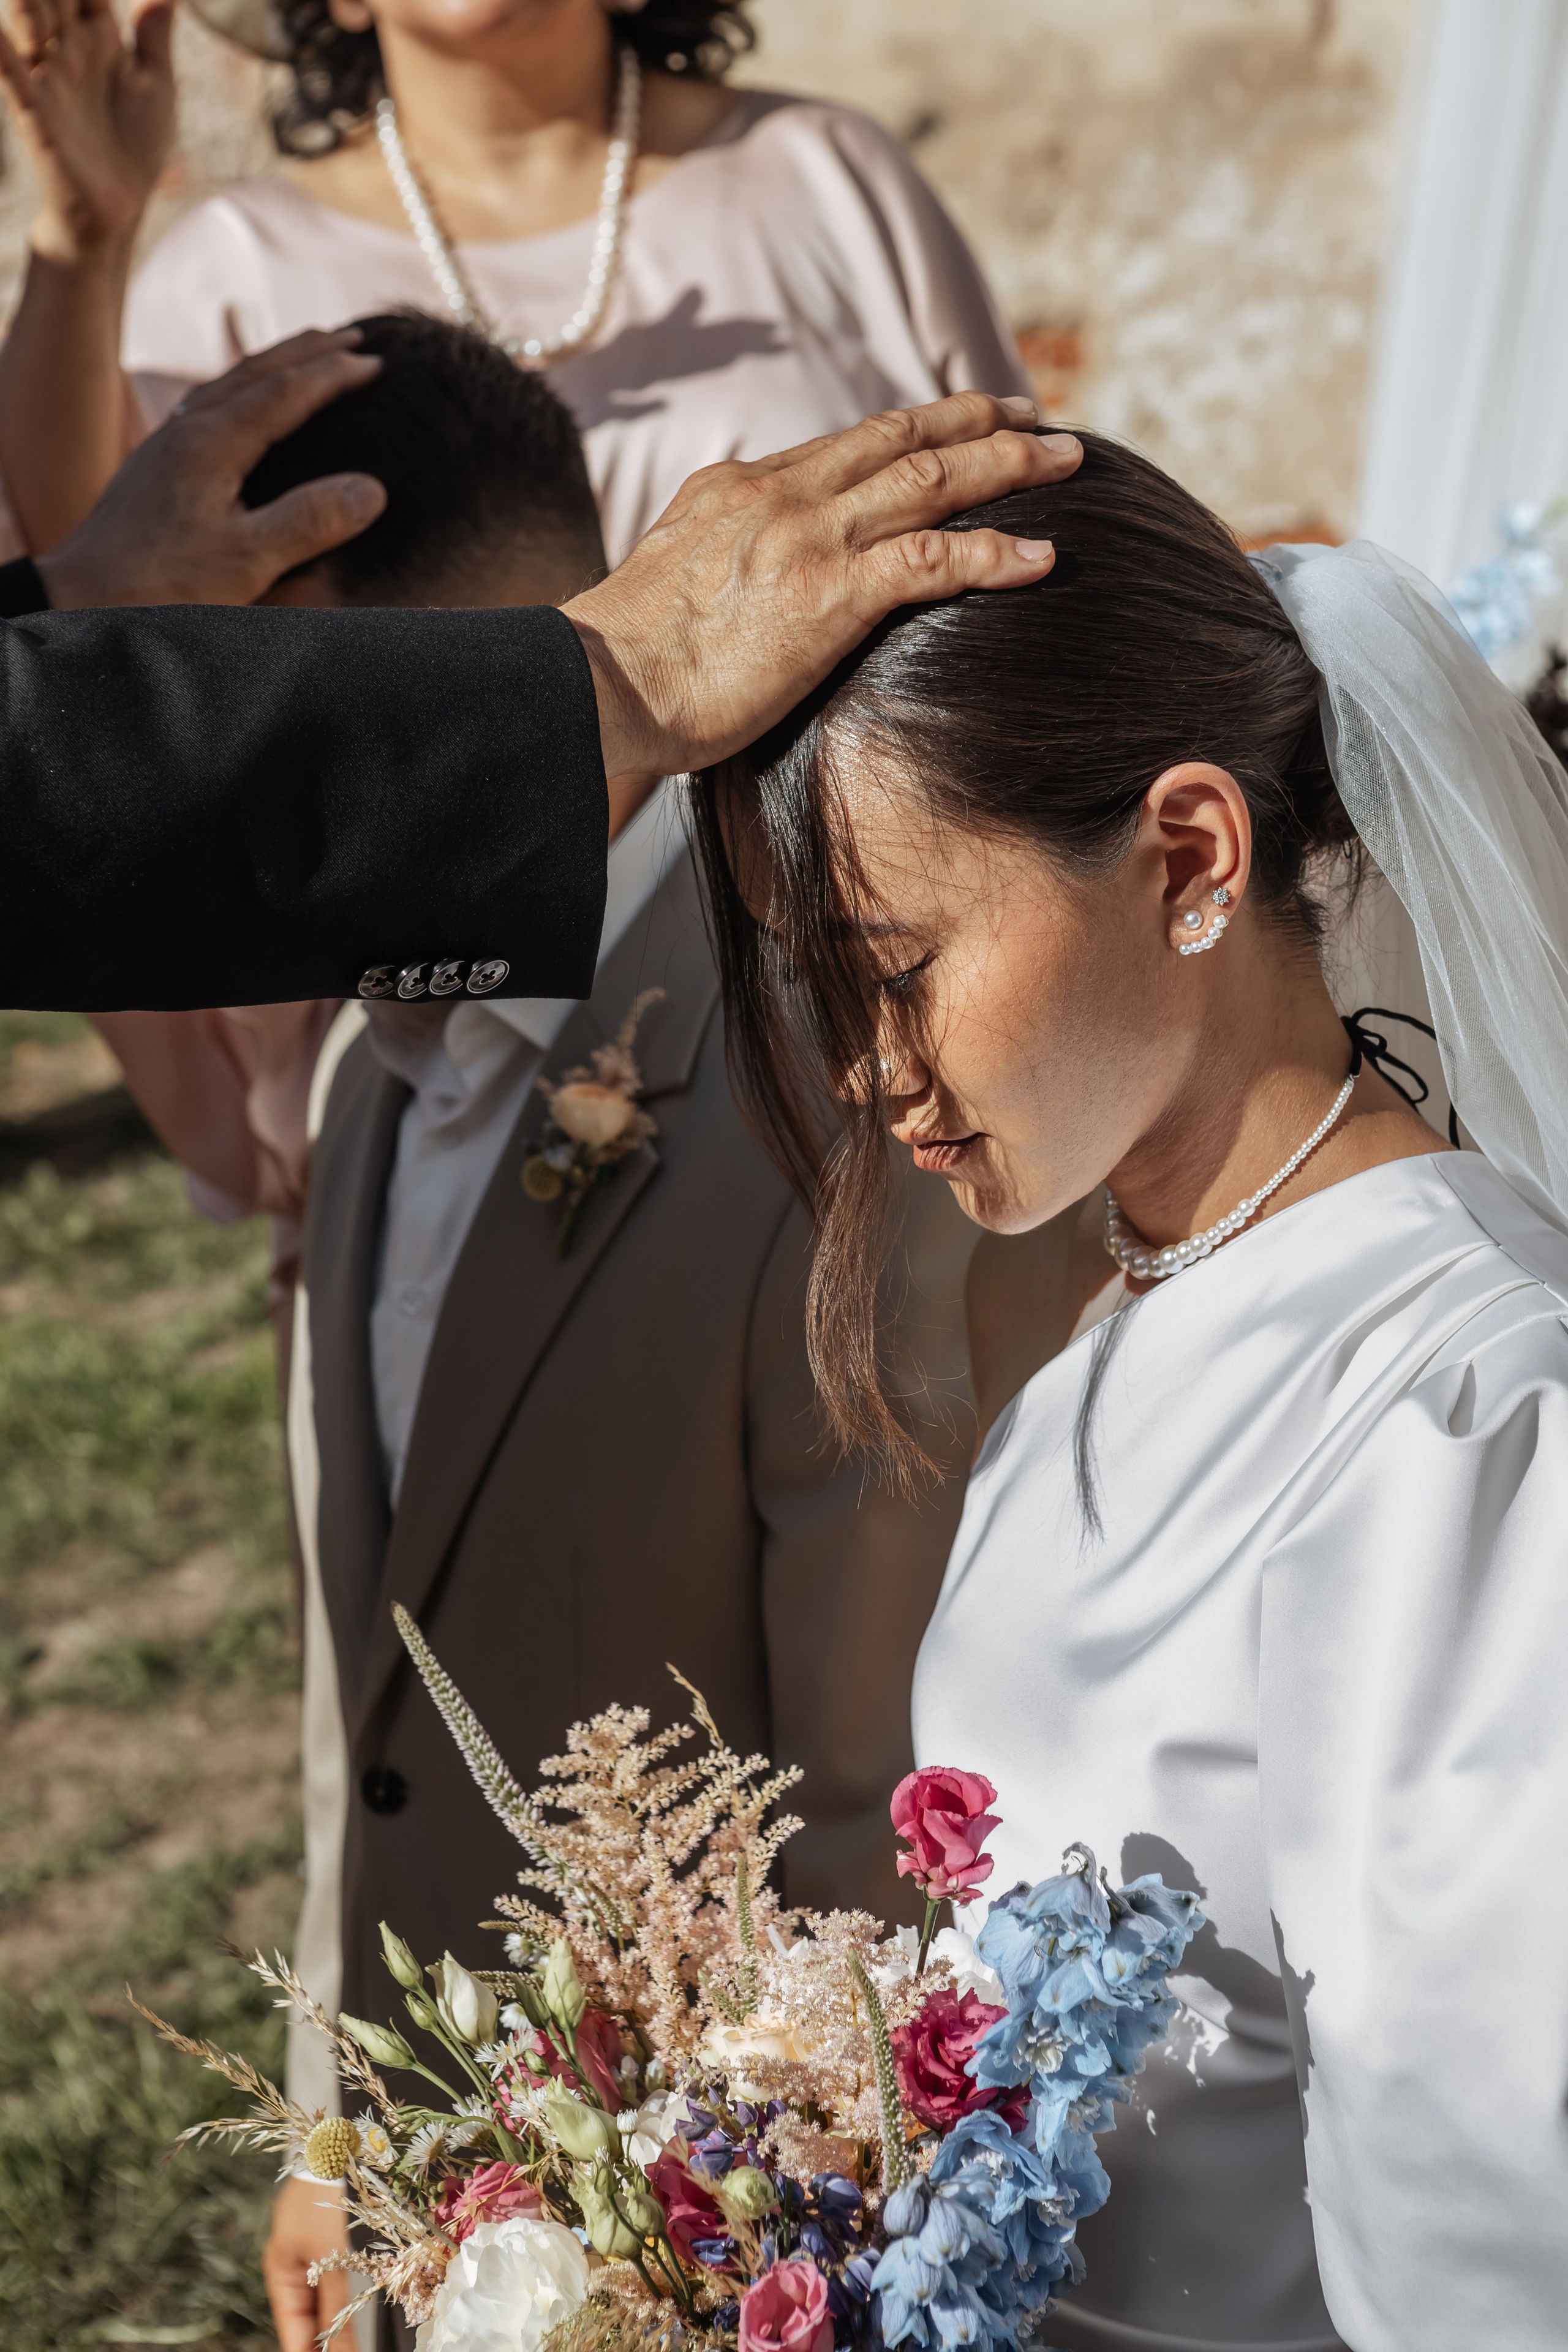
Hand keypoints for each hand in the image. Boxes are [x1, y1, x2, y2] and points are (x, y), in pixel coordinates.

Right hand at [0, 0, 174, 264]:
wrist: (115, 214)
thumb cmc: (133, 151)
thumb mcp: (157, 90)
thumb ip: (155, 38)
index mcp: (98, 37)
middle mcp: (68, 49)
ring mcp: (49, 77)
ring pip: (29, 18)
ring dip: (31, 2)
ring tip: (36, 4)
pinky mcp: (36, 113)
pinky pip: (12, 75)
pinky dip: (2, 53)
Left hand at [34, 330, 389, 608]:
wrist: (82, 597)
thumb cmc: (162, 584)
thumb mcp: (247, 560)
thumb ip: (310, 521)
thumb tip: (372, 490)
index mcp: (213, 442)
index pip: (287, 392)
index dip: (335, 375)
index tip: (378, 365)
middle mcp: (187, 429)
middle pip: (256, 371)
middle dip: (309, 351)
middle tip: (355, 339)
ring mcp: (167, 443)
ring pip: (229, 382)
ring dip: (275, 363)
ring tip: (307, 355)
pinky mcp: (155, 463)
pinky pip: (208, 403)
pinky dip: (242, 388)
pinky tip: (243, 402)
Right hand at [264, 2173, 353, 2351]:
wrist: (334, 2148)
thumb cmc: (322, 2197)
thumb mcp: (329, 2255)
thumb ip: (336, 2304)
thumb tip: (340, 2350)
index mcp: (282, 2276)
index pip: (292, 2334)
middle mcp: (295, 2272)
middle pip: (307, 2323)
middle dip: (324, 2344)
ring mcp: (312, 2260)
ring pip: (324, 2307)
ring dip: (338, 2327)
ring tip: (355, 2345)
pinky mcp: (330, 2247)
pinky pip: (336, 2287)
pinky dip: (347, 2304)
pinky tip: (363, 2316)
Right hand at [562, 394, 1080, 778]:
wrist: (594, 684)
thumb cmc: (621, 666)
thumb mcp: (672, 587)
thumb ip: (722, 568)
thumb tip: (744, 589)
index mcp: (740, 488)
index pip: (844, 443)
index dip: (913, 427)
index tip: (959, 422)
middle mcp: (781, 494)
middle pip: (902, 437)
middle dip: (979, 421)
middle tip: (1038, 417)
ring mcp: (809, 538)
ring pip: (933, 478)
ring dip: (1010, 466)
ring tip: (1070, 460)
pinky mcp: (830, 594)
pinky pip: (935, 559)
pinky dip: (996, 552)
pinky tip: (1044, 555)